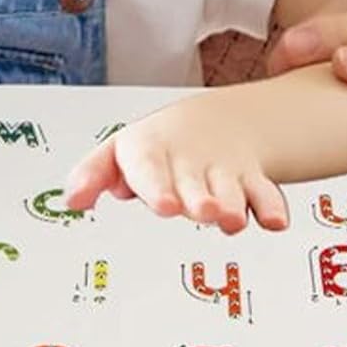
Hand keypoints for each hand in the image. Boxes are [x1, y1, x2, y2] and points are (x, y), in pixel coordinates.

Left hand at [62, 95, 289, 232]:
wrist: (210, 124)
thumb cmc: (155, 148)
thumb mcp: (118, 153)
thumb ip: (93, 174)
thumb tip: (71, 200)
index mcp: (151, 152)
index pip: (150, 168)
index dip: (157, 187)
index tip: (164, 206)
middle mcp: (188, 163)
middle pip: (194, 183)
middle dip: (199, 199)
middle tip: (203, 211)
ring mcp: (221, 172)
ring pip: (231, 190)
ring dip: (234, 204)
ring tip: (232, 220)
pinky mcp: (251, 181)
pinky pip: (266, 193)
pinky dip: (272, 207)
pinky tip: (275, 221)